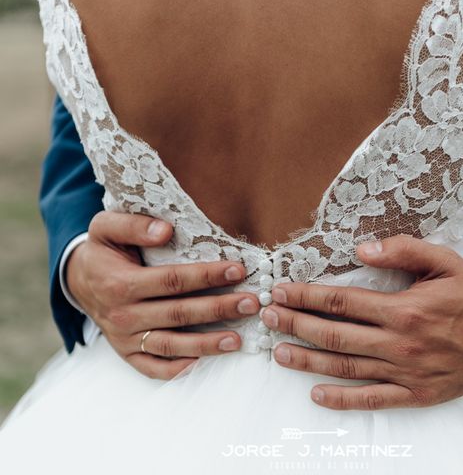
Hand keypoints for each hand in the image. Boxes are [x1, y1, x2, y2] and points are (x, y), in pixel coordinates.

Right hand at [66, 211, 260, 378]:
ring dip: (206, 344)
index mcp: (120, 283)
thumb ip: (133, 225)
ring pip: (170, 345)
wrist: (78, 281)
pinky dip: (178, 370)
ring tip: (238, 340)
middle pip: (179, 314)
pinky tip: (204, 364)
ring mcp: (125, 339)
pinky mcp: (127, 354)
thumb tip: (166, 230)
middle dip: (218, 309)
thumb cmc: (102, 251)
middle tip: (251, 304)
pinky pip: (153, 368)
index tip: (237, 270)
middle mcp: (123, 315)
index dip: (206, 276)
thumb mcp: (106, 227)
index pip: (172, 280)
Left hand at [260, 234, 462, 409]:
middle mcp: (399, 342)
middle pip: (334, 334)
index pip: (341, 302)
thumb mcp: (444, 261)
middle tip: (267, 317)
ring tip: (278, 352)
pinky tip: (316, 393)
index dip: (306, 296)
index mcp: (404, 309)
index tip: (282, 291)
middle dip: (295, 324)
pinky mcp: (415, 393)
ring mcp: (406, 372)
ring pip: (345, 366)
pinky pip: (372, 399)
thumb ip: (403, 250)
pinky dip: (342, 398)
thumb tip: (361, 248)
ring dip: (308, 359)